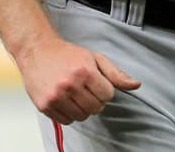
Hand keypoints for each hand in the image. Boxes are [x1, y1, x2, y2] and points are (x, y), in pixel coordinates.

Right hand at [15, 35, 141, 124]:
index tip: (97, 83)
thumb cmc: (68, 55)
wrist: (38, 51)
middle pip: (96, 108)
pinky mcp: (45, 106)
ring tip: (76, 95)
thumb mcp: (95, 58)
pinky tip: (66, 100)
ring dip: (82, 108)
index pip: (108, 95)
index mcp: (85, 71)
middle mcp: (70, 84)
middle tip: (87, 90)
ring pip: (82, 117)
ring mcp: (56, 96)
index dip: (105, 90)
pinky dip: (69, 114)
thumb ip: (116, 74)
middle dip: (95, 100)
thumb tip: (136, 85)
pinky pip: (66, 121)